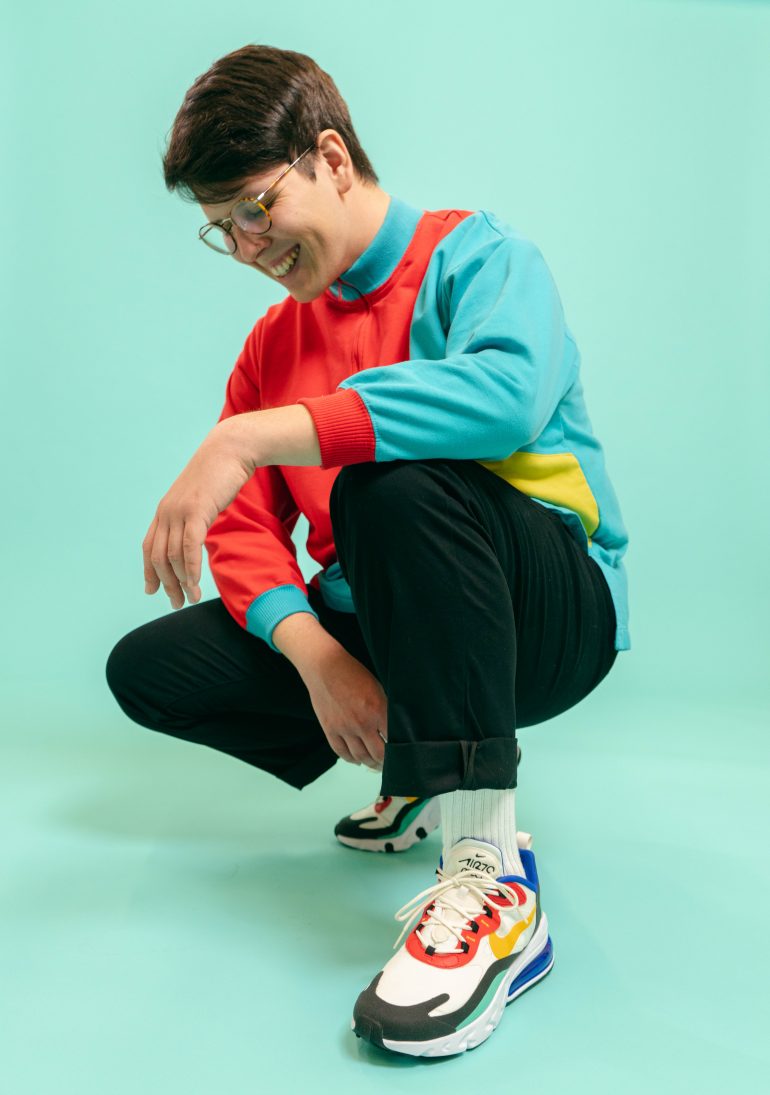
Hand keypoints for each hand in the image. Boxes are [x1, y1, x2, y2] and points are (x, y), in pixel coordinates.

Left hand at [143, 420, 253, 608]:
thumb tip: (197, 534)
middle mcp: (167, 512)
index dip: (149, 571)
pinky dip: (191, 568)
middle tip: (177, 603)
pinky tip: (196, 583)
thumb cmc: (221, 474)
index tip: (152, 591)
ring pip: (172, 555)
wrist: (230, 450)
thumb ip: (194, 517)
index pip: (149, 547)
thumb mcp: (201, 499)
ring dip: (181, 582)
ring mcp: (179, 511)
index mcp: (165, 510)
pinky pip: (189, 546)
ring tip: (191, 599)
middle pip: (158, 557)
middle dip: (166, 584)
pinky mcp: (197, 511)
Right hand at [302, 646, 387, 769]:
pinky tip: (356, 760)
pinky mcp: (329, 729)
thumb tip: (393, 728)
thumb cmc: (352, 673)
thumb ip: (385, 709)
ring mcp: (344, 728)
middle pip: (377, 755)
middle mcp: (361, 723)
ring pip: (359, 757)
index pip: (393, 741)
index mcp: (377, 710)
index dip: (399, 750)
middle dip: (385, 762)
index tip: (402, 754)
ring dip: (369, 763)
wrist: (325, 666)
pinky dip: (350, 759)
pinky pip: (341, 752)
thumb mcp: (377, 688)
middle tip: (389, 764)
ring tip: (374, 764)